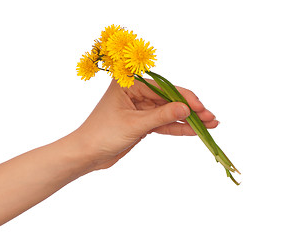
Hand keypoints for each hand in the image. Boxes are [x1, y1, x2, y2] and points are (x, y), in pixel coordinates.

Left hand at [73, 79, 218, 170]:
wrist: (86, 154)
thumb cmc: (103, 134)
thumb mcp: (135, 124)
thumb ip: (161, 116)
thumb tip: (187, 109)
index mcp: (129, 84)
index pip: (163, 88)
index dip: (184, 98)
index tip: (201, 108)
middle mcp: (135, 93)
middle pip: (168, 100)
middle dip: (190, 110)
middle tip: (211, 118)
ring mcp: (139, 108)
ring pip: (167, 112)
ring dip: (187, 120)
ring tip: (209, 125)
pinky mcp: (141, 123)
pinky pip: (162, 124)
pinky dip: (176, 128)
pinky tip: (193, 131)